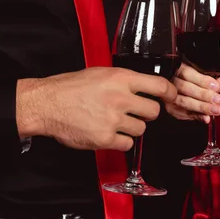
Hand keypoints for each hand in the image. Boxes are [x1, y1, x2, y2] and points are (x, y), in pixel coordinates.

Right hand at [16, 67, 177, 150]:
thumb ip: (124, 81)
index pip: (159, 86)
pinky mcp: (106, 138)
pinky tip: (109, 133)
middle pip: (153, 112)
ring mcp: (113, 119)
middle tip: (133, 113)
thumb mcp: (100, 74)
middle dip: (146, 114)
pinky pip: (128, 144)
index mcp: (120, 79)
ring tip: (114, 122)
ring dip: (132, 128)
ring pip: (141, 129)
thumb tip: (144, 87)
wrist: (47, 104)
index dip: (170, 93)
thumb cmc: (70, 88)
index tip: (172, 97)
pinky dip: (120, 142)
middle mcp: (120, 98)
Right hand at [165, 64, 219, 122]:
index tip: (216, 86)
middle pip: (185, 88)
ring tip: (216, 110)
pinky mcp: (171, 109)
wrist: (178, 92)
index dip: (202, 80)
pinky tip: (206, 118)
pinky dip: (197, 116)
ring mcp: (169, 97)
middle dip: (203, 94)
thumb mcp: (201, 79)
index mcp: (178, 70)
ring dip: (202, 107)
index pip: (187, 73)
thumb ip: (212, 81)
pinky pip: (183, 114)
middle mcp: (171, 83)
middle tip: (218, 100)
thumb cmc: (191, 82)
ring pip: (183, 102)